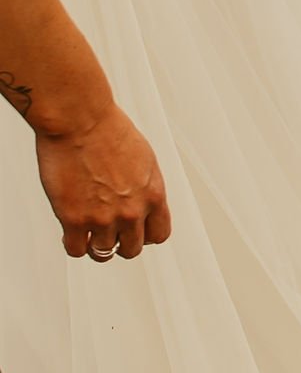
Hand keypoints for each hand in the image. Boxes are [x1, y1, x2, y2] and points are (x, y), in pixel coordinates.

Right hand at [36, 102, 170, 260]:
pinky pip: (76, 249)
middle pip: (132, 249)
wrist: (80, 120)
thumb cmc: (109, 130)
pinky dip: (74, 245)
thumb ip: (145, 186)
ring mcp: (103, 217)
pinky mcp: (74, 219)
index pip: (159, 234)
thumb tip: (141, 202)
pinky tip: (71, 233)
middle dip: (121, 242)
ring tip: (88, 232)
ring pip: (104, 252)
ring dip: (96, 244)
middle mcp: (132, 210)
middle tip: (109, 232)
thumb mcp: (144, 159)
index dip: (145, 235)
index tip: (134, 230)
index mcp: (153, 194)